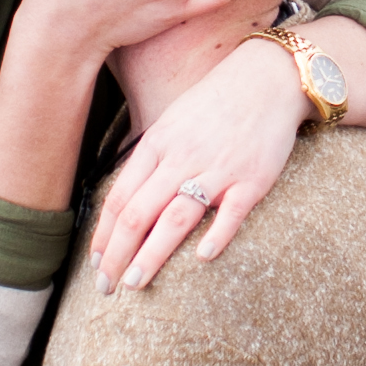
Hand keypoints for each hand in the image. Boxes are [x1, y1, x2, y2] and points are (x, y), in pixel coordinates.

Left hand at [98, 36, 308, 292]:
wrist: (269, 77)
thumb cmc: (217, 103)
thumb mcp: (172, 122)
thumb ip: (150, 159)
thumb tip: (124, 200)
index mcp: (158, 144)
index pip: (119, 198)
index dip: (103, 236)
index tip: (95, 264)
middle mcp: (182, 158)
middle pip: (138, 214)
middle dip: (117, 255)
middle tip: (106, 287)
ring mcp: (217, 169)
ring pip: (175, 219)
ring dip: (152, 255)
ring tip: (135, 283)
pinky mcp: (252, 179)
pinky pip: (230, 213)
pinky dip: (216, 236)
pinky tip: (202, 259)